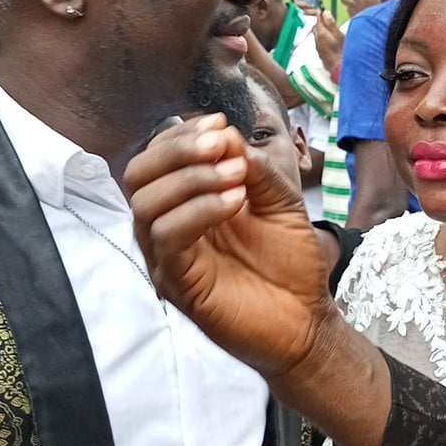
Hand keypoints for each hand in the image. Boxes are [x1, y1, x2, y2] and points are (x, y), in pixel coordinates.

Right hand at [126, 116, 336, 380]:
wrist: (308, 320)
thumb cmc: (290, 263)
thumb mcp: (280, 200)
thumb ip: (253, 167)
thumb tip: (224, 132)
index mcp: (185, 203)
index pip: (157, 157)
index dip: (181, 135)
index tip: (220, 124)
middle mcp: (167, 227)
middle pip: (137, 175)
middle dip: (176, 150)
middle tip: (221, 144)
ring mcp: (168, 257)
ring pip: (146, 205)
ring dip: (191, 179)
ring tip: (237, 177)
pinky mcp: (177, 284)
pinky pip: (167, 238)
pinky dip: (198, 211)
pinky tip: (234, 203)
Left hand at [314, 7, 344, 76]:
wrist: (340, 70)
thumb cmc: (343, 52)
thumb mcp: (340, 35)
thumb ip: (331, 24)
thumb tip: (325, 13)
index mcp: (321, 33)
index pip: (318, 19)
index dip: (320, 13)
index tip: (323, 10)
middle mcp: (317, 40)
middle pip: (316, 27)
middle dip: (320, 21)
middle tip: (326, 18)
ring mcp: (318, 47)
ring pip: (317, 35)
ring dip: (321, 30)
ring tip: (329, 28)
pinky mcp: (321, 53)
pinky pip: (319, 42)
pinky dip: (322, 37)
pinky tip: (329, 39)